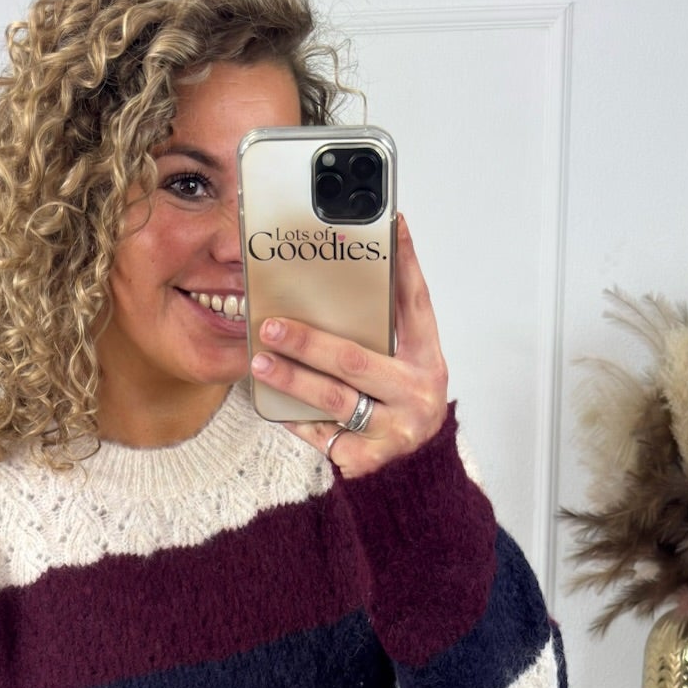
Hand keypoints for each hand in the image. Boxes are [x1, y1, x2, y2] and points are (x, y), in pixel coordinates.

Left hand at [248, 215, 447, 477]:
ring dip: (292, 379)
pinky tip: (275, 403)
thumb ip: (385, 322)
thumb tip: (359, 262)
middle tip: (270, 327)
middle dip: (308, 342)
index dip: (405, 262)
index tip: (391, 223)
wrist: (417, 464)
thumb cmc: (401, 400)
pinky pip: (324, 436)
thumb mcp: (405, 360)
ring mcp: (395, 429)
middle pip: (355, 361)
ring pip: (335, 400)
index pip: (416, 303)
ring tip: (260, 363)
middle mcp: (417, 392)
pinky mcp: (370, 459)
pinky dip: (299, 420)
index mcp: (426, 357)